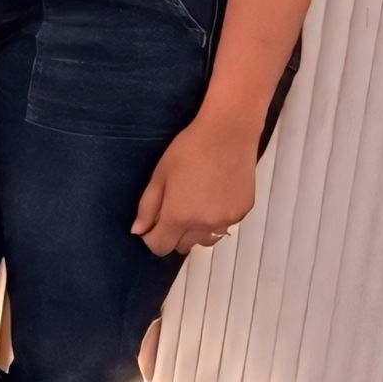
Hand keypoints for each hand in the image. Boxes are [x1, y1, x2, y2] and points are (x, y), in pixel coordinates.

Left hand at [133, 115, 260, 257]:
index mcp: (179, 217)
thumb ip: (147, 208)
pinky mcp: (243, 212)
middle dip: (173, 234)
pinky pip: (223, 226)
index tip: (151, 225)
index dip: (151, 238)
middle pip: (182, 246)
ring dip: (195, 231)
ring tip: (194, 204)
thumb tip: (139, 232)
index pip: (160, 247)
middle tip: (172, 208)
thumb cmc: (187, 151)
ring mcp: (227, 221)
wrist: (228, 134)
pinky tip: (213, 196)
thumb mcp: (159, 177)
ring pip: (205, 240)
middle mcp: (204, 226)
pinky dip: (214, 220)